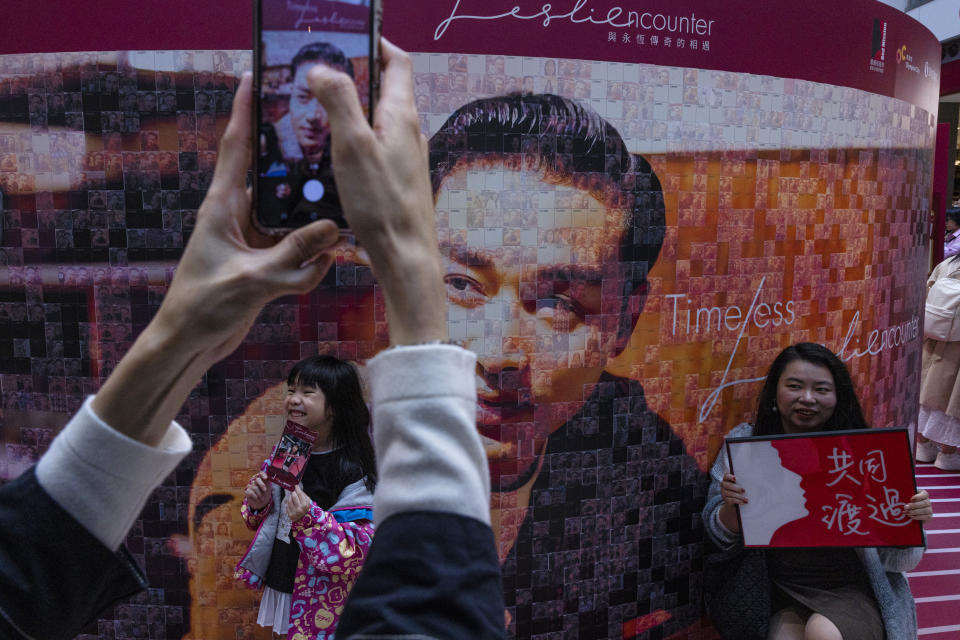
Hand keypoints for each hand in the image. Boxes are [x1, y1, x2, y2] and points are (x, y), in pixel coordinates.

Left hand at [91, 72, 339, 445]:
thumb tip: (333, 229)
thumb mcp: (251, 280)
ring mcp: (252, 238)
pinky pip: (297, 249)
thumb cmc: (203, 306)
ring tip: (340, 220)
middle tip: (329, 144)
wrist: (189, 343)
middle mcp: (238, 215)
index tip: (256, 77)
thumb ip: (293, 256)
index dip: (246, 111)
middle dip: (299, 164)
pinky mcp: (263, 261)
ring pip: (292, 216)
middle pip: (274, 177)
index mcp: (223, 207)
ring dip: (312, 224)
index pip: (237, 148)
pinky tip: (319, 269)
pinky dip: (310, 261)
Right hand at [245, 472, 270, 510]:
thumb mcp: (268, 487)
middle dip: (262, 485)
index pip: (260, 473)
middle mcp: (254, 480)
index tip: (266, 478)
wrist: (261, 502)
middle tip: (265, 490)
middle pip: (257, 479)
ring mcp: (250, 485)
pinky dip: (255, 497)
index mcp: (260, 478)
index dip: (263, 474)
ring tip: (262, 499)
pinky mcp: (247, 491)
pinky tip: (257, 499)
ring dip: (260, 494)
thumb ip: (268, 481)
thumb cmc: (265, 493)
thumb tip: (270, 476)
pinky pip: (251, 492)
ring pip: (255, 487)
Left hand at [286, 486, 312, 522]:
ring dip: (290, 497)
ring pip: (289, 500)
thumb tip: (297, 487)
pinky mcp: (290, 515)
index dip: (297, 489)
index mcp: (305, 504)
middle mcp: (300, 509)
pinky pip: (287, 506)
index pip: (300, 494)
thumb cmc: (304, 508)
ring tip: (292, 498)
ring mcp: (295, 512)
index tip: (295, 485)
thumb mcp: (306, 501)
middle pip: (294, 496)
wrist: (303, 519)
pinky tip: (291, 504)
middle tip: (293, 492)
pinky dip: (288, 503)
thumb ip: (302, 494)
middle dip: (293, 493)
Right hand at [306, 38, 446, 345]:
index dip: (376, 43)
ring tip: (316, 113)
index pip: (397, 62)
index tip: (349, 36)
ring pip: (377, 121)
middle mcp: (409, 133)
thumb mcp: (352, 146)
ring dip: (350, 111)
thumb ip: (338, 102)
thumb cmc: (382, 205)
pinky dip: (354, 141)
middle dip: (353, 77)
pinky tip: (331, 155)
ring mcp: (406, 158)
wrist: (406, 257)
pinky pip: (375, 148)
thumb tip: (322, 68)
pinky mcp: (399, 181)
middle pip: (384, 90)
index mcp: (401, 115)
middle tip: (318, 75)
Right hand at [717, 472, 745, 533]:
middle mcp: (723, 484)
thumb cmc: (741, 488)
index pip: (726, 475)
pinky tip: (743, 502)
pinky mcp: (725, 499)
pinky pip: (731, 500)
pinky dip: (738, 501)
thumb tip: (756, 477)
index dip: (730, 477)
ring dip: (739, 496)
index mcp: (726, 478)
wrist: (736, 500)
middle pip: (728, 485)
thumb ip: (744, 480)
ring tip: (747, 499)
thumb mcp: (741, 483)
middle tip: (744, 490)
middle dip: (736, 488)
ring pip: (730, 493)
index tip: (735, 478)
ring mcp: (723, 492)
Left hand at [905, 490, 932, 522]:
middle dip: (915, 505)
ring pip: (925, 510)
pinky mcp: (929, 516)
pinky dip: (917, 517)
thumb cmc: (906, 502)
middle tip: (906, 507)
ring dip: (915, 512)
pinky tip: (911, 516)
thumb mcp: (906, 498)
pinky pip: (925, 517)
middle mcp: (928, 501)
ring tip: (908, 513)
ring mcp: (929, 509)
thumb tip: (903, 501)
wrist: (910, 512)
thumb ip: (906, 497)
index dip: (918, 496)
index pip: (924, 494)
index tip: (911, 499)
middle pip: (925, 503)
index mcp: (923, 494)